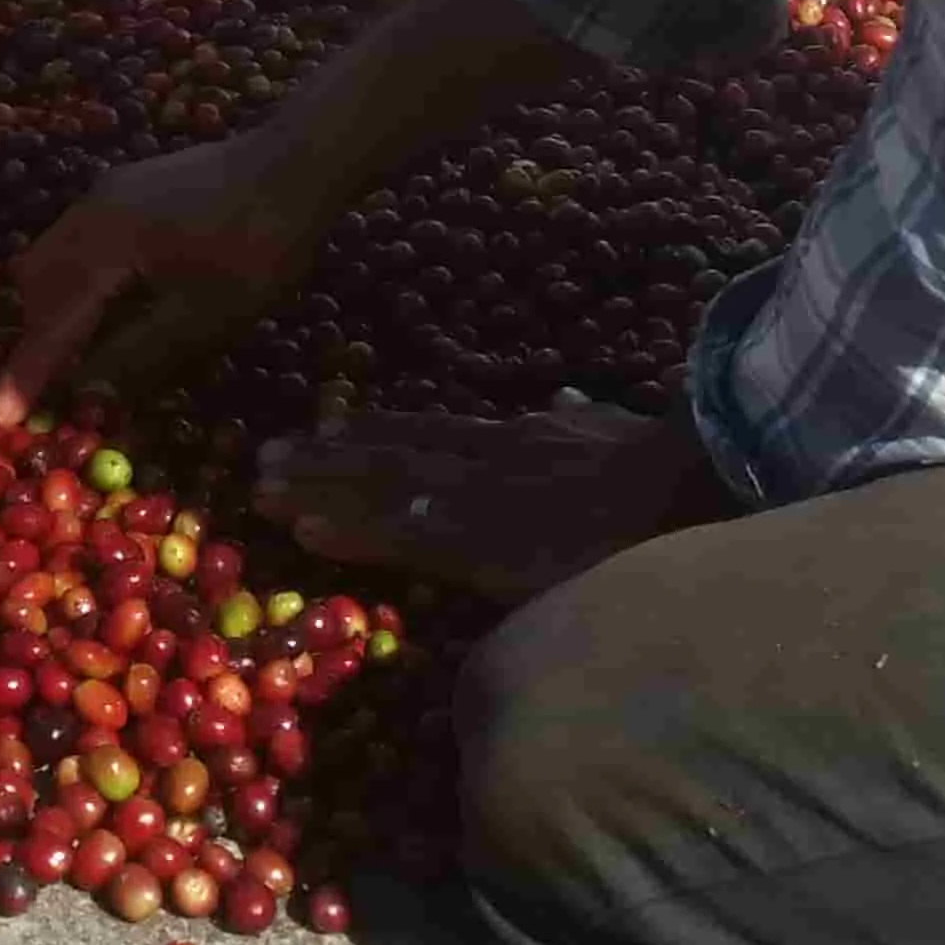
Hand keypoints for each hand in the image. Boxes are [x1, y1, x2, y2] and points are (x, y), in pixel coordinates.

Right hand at [0, 134, 339, 423]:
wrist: (298, 162)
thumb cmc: (260, 245)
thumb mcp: (206, 314)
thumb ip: (139, 352)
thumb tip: (87, 389)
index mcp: (105, 241)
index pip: (52, 319)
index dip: (29, 371)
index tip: (2, 416)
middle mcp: (91, 211)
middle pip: (36, 282)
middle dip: (34, 337)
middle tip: (41, 391)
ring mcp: (107, 194)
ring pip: (53, 258)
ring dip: (54, 308)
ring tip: (73, 358)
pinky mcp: (127, 191)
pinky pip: (78, 242)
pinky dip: (76, 283)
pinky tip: (106, 310)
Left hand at [252, 405, 726, 605]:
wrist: (685, 483)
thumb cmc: (662, 466)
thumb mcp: (614, 429)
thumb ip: (581, 418)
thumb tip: (566, 400)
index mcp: (511, 439)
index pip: (424, 432)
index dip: (367, 433)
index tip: (320, 430)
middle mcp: (479, 460)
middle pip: (384, 455)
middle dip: (322, 459)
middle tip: (261, 459)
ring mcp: (474, 501)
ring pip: (378, 492)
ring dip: (316, 491)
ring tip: (259, 489)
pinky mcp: (480, 545)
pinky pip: (400, 538)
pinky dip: (350, 533)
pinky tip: (304, 533)